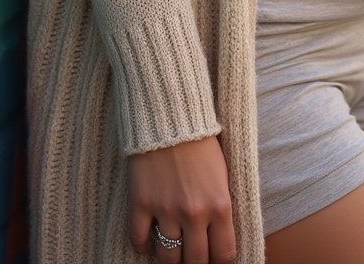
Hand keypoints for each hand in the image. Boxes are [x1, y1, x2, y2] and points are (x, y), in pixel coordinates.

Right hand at [128, 132, 236, 261]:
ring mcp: (165, 209)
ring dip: (170, 257)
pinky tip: (149, 240)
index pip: (224, 254)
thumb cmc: (201, 142)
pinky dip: (143, 246)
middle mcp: (194, 212)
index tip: (216, 258)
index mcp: (220, 205)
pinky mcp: (141, 202)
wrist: (171, 115)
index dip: (220, 261)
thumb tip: (220, 237)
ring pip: (167, 257)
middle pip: (195, 262)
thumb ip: (222, 207)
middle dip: (195, 263)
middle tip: (192, 254)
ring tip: (172, 248)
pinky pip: (139, 240)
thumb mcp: (223, 175)